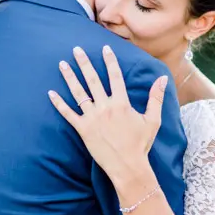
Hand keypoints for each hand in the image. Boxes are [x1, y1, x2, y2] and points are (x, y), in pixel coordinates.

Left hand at [47, 45, 167, 183]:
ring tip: (62, 64)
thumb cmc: (141, 144)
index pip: (115, 76)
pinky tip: (50, 93)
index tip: (104, 48)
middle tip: (76, 49)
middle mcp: (105, 107)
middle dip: (84, 63)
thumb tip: (163, 78)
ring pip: (78, 93)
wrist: (128, 166)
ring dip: (70, 77)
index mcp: (121, 103)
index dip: (110, 61)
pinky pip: (68, 114)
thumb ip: (155, 98)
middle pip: (93, 80)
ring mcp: (92, 118)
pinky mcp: (83, 129)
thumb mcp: (152, 120)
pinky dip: (59, 104)